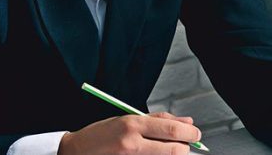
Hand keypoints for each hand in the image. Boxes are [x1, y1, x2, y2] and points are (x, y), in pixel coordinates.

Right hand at [58, 112, 200, 154]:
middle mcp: (133, 143)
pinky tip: (154, 154)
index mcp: (132, 124)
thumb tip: (186, 121)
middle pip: (175, 149)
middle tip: (188, 144)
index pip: (171, 128)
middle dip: (186, 147)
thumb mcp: (127, 119)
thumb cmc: (101, 135)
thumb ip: (157, 120)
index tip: (196, 133)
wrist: (76, 152)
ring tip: (169, 149)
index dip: (189, 132)